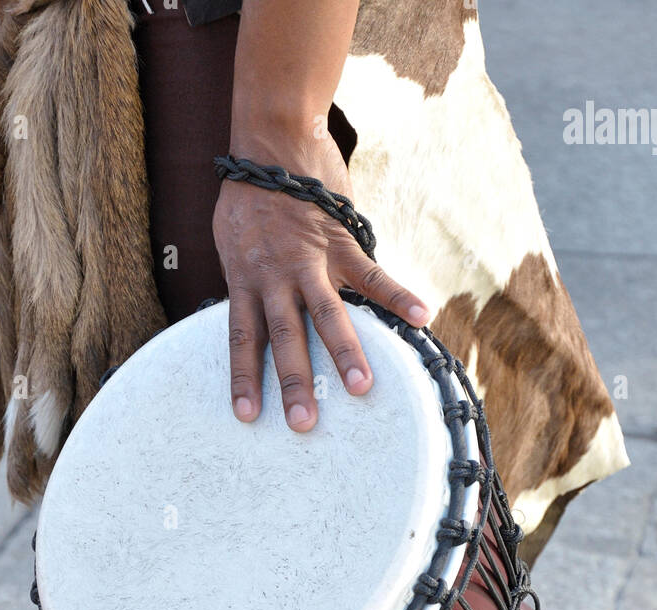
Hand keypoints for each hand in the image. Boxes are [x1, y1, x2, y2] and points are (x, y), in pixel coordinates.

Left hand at [212, 131, 429, 430]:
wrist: (271, 139)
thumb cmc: (250, 193)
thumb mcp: (233, 242)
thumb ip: (250, 280)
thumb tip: (260, 311)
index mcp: (245, 279)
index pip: (242, 338)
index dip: (244, 378)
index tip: (247, 416)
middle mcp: (275, 276)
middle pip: (284, 338)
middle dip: (294, 382)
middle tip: (303, 423)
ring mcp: (310, 260)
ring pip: (327, 314)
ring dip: (345, 352)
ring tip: (361, 389)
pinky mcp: (341, 241)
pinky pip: (373, 274)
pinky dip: (398, 295)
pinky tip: (422, 318)